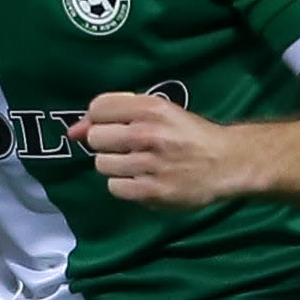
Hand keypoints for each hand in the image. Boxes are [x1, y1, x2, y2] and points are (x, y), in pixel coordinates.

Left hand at [71, 90, 254, 209]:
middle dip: (106, 143)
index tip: (114, 126)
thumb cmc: (188, 134)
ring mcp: (150, 164)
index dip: (100, 119)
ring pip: (102, 164)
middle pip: (96, 138)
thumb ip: (116, 114)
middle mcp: (148, 134)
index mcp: (151, 108)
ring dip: (116, 166)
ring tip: (138, 164)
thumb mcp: (159, 112)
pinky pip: (115, 187)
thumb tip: (73, 130)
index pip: (98, 108)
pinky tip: (141, 180)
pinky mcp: (152, 191)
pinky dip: (124, 185)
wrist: (226, 162)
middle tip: (128, 147)